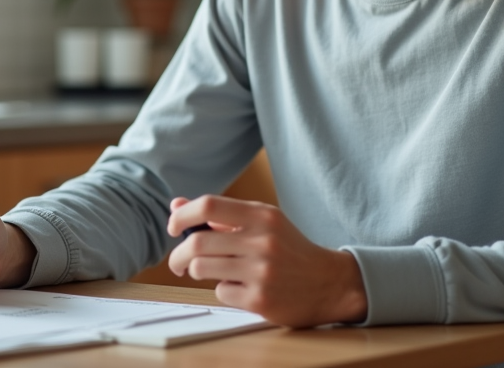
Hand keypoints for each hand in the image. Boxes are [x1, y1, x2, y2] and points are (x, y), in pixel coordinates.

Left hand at [167, 195, 367, 327]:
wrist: (329, 282)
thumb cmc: (289, 249)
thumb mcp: (262, 223)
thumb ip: (220, 215)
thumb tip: (176, 204)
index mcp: (262, 215)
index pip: (209, 205)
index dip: (182, 215)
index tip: (174, 226)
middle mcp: (262, 240)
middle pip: (197, 242)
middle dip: (179, 255)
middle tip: (179, 262)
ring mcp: (261, 271)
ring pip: (202, 268)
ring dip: (197, 272)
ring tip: (208, 272)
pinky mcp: (261, 299)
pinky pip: (221, 293)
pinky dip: (223, 290)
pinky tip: (240, 288)